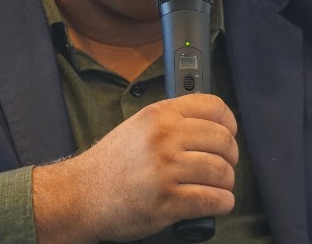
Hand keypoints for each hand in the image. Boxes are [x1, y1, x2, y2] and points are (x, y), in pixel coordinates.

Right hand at [32, 94, 238, 243]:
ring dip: (226, 183)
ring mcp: (165, 169)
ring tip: (216, 187)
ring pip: (222, 172)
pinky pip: (213, 200)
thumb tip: (209, 126)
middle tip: (224, 166)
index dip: (229, 123)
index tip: (229, 134)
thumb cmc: (110, 164)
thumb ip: (170, 121)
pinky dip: (221, 203)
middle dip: (230, 157)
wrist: (81, 194)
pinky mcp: (167, 201)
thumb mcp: (137, 127)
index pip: (214, 108)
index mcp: (159, 115)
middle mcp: (164, 137)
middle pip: (223, 141)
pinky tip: (216, 203)